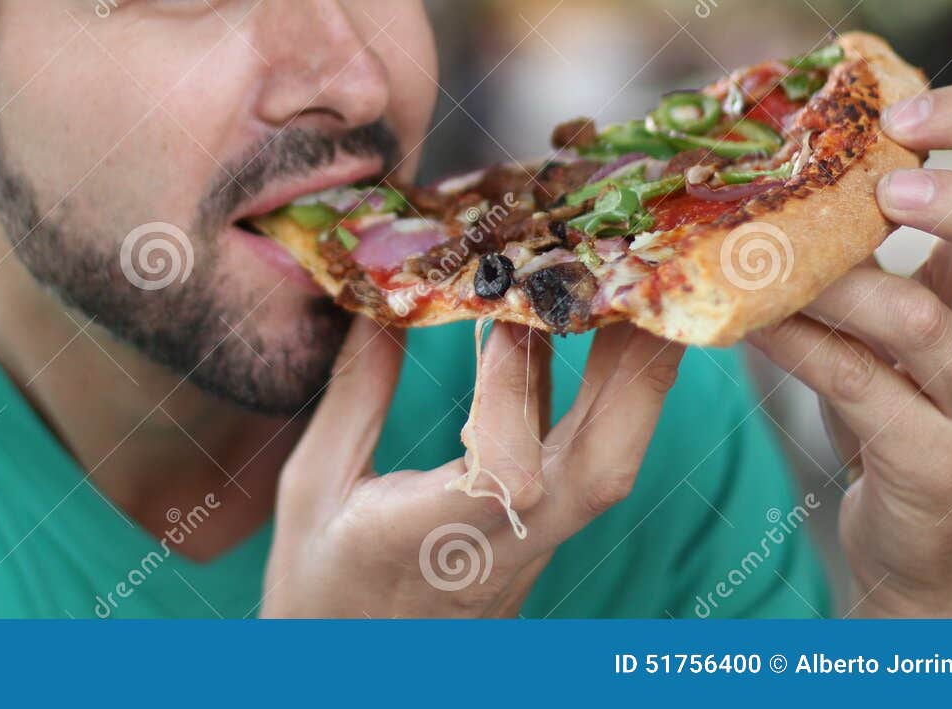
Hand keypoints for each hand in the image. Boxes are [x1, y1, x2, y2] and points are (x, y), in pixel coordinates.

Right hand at [260, 314, 683, 616]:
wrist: (356, 677)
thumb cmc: (320, 587)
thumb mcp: (312, 485)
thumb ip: (355, 394)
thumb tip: (378, 298)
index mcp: (431, 542)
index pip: (505, 478)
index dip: (512, 396)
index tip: (497, 320)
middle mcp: (500, 549)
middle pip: (600, 471)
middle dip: (631, 374)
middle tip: (639, 283)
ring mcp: (532, 549)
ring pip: (608, 465)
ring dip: (631, 376)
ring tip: (635, 290)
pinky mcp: (541, 539)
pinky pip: (585, 460)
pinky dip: (599, 392)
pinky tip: (595, 333)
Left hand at [749, 84, 951, 617]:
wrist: (919, 554)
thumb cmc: (895, 417)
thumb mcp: (890, 323)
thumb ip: (857, 251)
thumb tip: (768, 161)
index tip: (905, 108)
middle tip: (888, 184)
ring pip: (929, 325)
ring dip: (841, 283)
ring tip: (779, 263)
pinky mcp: (936, 462)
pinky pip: (860, 386)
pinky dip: (797, 344)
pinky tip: (750, 322)